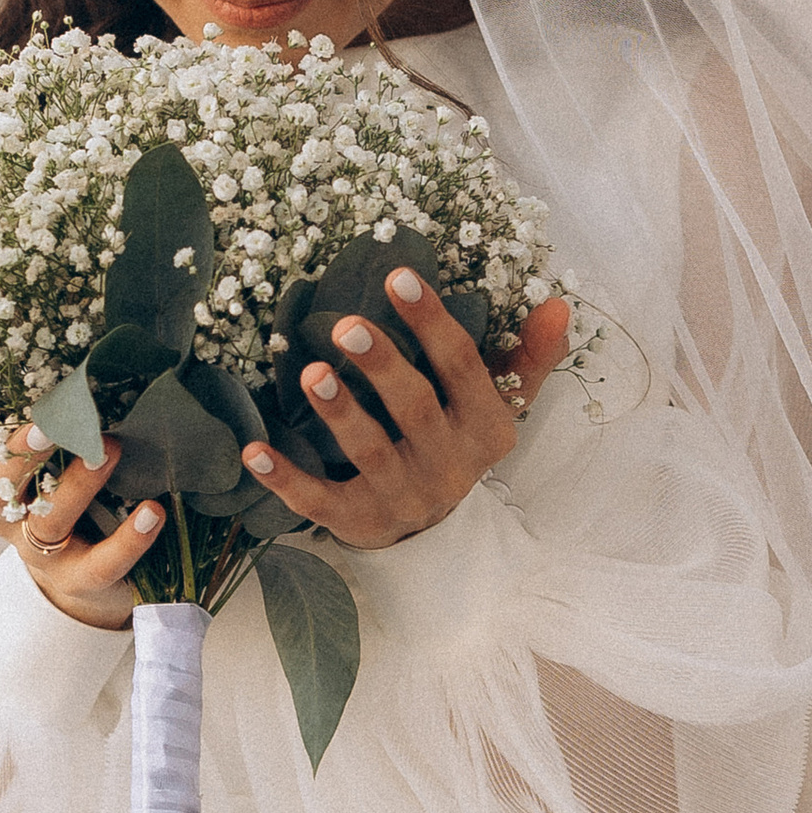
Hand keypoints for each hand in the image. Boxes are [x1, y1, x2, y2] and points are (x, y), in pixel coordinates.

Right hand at [0, 375, 161, 629]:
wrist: (81, 586)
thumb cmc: (60, 501)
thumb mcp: (43, 462)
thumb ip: (45, 417)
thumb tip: (70, 345)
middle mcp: (5, 515)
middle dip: (20, 452)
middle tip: (47, 424)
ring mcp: (40, 551)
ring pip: (48, 519)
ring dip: (78, 484)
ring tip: (113, 451)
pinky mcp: (80, 580)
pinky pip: (101, 562)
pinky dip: (128, 539)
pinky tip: (152, 512)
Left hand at [237, 276, 573, 547]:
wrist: (435, 536)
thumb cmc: (459, 441)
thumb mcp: (501, 403)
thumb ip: (528, 356)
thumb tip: (558, 304)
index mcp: (484, 428)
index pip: (460, 367)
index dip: (430, 321)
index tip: (400, 276)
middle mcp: (447, 465)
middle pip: (414, 409)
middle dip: (382, 366)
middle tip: (347, 325)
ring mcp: (401, 496)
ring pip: (369, 453)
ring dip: (340, 412)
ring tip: (311, 373)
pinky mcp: (357, 522)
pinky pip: (319, 500)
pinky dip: (285, 478)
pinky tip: (252, 450)